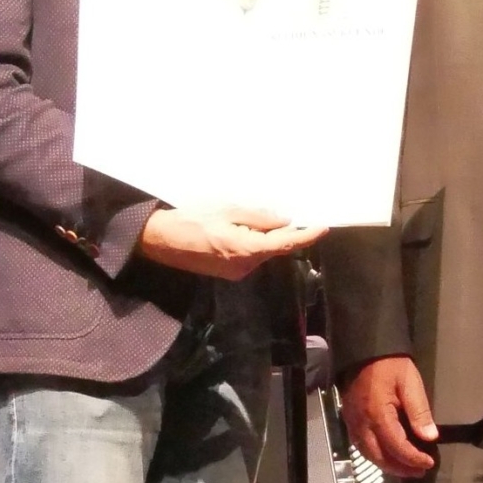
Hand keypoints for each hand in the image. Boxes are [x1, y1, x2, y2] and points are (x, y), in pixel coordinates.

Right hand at [137, 206, 323, 280]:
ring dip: (261, 236)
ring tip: (241, 218)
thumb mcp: (227, 209)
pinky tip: (235, 229)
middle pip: (273, 247)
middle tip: (276, 212)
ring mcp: (237, 272)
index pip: (285, 244)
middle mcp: (245, 266)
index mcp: (246, 249)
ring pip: (261, 251)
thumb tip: (284, 221)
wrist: (159, 240)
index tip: (323, 227)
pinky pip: (249, 256)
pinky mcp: (228, 273)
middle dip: (279, 231)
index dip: (305, 236)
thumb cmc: (191, 220)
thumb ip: (258, 217)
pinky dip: (250, 242)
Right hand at [341, 356, 438, 476]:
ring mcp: (352, 423)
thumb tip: (430, 437)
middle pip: (379, 457)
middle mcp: (361, 424)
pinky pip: (361, 445)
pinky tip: (389, 455)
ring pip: (368, 454)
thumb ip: (419, 412)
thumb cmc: (391, 366)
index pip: (397, 447)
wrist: (365, 352)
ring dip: (387, 465)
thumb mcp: (410, 384)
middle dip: (400, 468)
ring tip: (407, 467)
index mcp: (378, 415)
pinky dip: (376, 455)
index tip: (429, 463)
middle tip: (419, 471)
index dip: (414, 459)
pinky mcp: (349, 420)